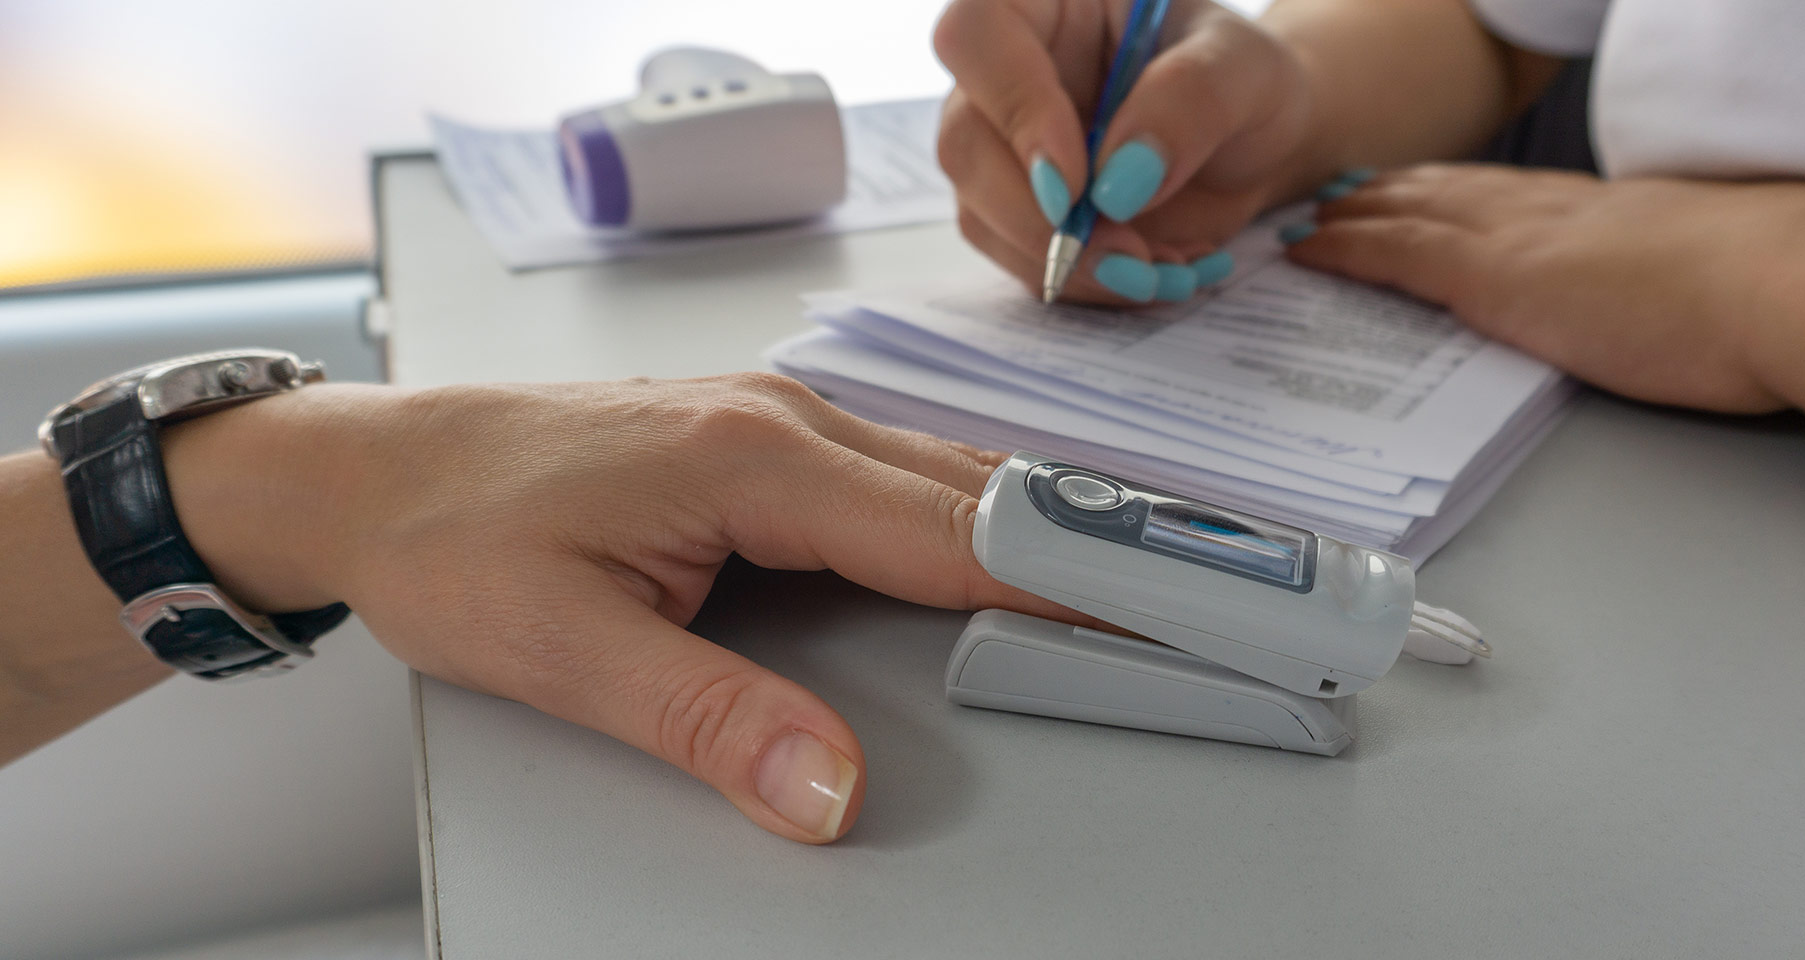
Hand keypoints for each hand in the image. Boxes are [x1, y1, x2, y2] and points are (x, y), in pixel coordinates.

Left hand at [161, 375, 1079, 843]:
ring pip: (950, 475)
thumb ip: (707, 719)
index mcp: (752, 457)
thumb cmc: (450, 533)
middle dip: (1094, 548)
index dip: (1072, 578)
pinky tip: (1005, 550)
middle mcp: (783, 420)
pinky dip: (976, 516)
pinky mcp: (764, 442)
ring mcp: (777, 421)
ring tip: (1138, 586)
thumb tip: (829, 790)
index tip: (1167, 613)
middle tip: (1201, 605)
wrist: (369, 470)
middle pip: (980, 490)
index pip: (953, 529)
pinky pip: (902, 474)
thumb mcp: (563, 650)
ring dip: (1042, 527)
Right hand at [934, 0, 1315, 303]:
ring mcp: (1006, 147)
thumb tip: (1118, 181)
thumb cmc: (1246, 82)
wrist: (1256, 145)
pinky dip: (1085, 282)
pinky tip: (1152, 274)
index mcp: (1046, 3)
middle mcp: (1009, 72)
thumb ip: (1189, 102)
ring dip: (1065, 263)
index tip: (1075, 182)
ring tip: (1154, 270)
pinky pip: (1022, 259)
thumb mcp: (1245, 71)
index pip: (978, 35)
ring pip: (981, 213)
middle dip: (1038, 217)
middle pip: (963, 142)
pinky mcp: (1023, 212)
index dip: (1014, 109)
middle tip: (1124, 252)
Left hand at [1284, 165, 1804, 413]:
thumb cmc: (1756, 296)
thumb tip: (1653, 302)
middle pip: (1438, 193)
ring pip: (1402, 213)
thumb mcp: (1688, 278)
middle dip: (1382, 198)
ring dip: (1347, 217)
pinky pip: (1392, 254)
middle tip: (1332, 204)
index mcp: (1589, 213)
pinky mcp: (1486, 276)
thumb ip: (1649, 281)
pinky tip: (1306, 252)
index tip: (1410, 197)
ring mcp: (1507, 237)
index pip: (1496, 197)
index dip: (1444, 196)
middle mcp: (1539, 211)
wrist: (1773, 285)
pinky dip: (1342, 250)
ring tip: (1302, 224)